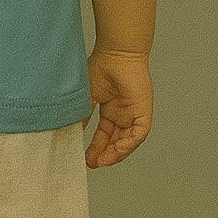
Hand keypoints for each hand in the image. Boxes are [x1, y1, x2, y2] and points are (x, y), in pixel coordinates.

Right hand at [82, 47, 153, 167]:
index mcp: (110, 109)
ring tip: (101, 162)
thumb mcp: (87, 96)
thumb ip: (83, 115)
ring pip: (127, 141)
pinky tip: (116, 151)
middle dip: (104, 154)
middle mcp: (123, 114)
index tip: (84, 157)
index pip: (104, 135)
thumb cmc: (100, 67)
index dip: (95, 147)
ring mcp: (134, 113)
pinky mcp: (143, 112)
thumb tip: (74, 132)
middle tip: (92, 164)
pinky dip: (127, 145)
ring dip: (115, 153)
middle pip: (115, 141)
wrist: (116, 53)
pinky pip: (138, 134)